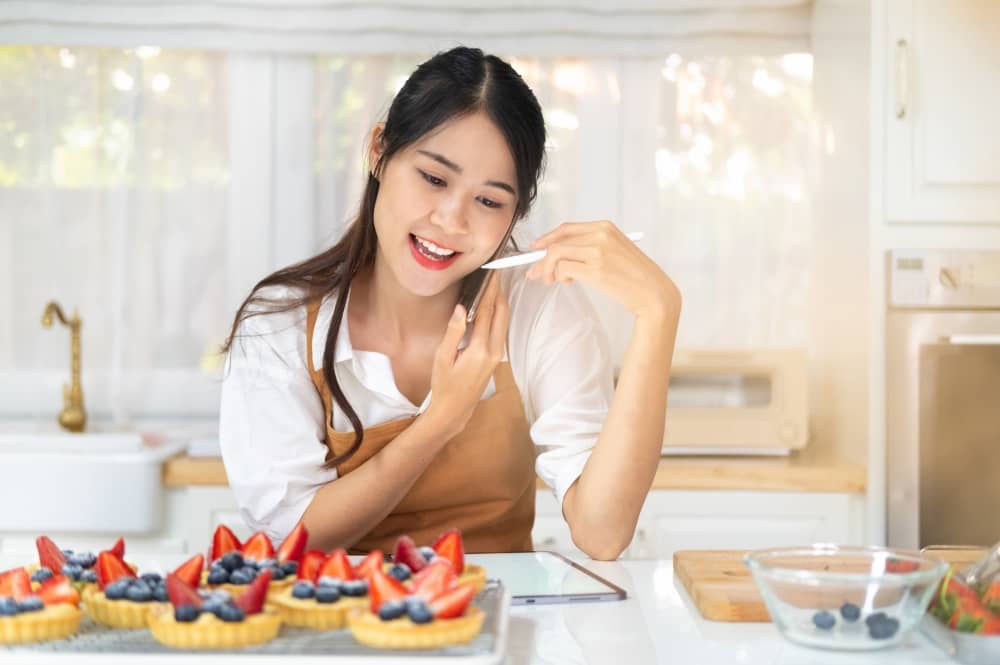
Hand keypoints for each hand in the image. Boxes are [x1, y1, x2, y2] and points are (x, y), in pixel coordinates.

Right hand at [424, 273, 509, 436]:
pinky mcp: (496, 357)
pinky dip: (498, 314)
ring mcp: (497, 355)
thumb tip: (461, 307)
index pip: (487, 312)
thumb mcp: (442, 357)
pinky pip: (500, 329)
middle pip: (502, 313)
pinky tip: (491, 306)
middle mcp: (494, 350)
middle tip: (495, 273)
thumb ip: (453, 331)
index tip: (491, 274)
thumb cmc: (444, 385)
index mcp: (480, 349)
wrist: (455, 409)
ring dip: (500, 302)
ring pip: (503, 321)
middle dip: (499, 292)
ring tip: (494, 285)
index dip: (489, 291)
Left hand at [526, 221, 679, 319]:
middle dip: (541, 258)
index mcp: (605, 227)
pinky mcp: (595, 269)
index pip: (566, 228)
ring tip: (552, 281)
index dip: (547, 238)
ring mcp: (598, 250)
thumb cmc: (634, 277)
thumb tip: (558, 254)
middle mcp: (601, 234)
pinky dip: (558, 276)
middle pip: (557, 241)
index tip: (536, 249)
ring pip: (556, 254)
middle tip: (536, 273)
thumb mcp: (615, 251)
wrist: (654, 293)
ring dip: (547, 269)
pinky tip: (566, 282)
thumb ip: (590, 247)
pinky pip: (563, 268)